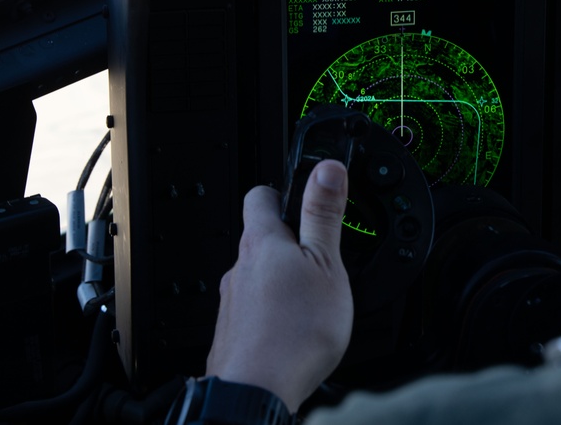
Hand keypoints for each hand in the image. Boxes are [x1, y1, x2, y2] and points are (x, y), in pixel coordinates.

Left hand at [206, 159, 353, 411]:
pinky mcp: (233, 331)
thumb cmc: (293, 334)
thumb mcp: (326, 264)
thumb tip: (327, 169)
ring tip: (311, 295)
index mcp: (262, 241)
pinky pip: (255, 309)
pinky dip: (273, 311)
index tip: (303, 196)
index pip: (261, 194)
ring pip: (257, 276)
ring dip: (281, 279)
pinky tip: (294, 327)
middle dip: (288, 241)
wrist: (257, 391)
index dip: (282, 190)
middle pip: (260, 238)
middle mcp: (239, 267)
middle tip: (319, 252)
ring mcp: (232, 301)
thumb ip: (324, 215)